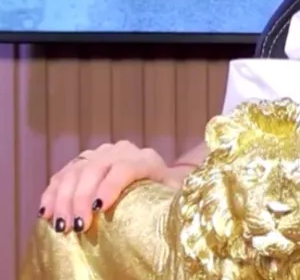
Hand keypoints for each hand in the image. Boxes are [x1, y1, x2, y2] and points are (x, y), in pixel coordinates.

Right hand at [39, 141, 175, 233]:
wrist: (155, 176)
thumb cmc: (165, 191)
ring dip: (64, 199)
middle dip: (82, 199)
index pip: (124, 168)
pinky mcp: (81, 162)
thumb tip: (172, 207)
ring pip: (75, 171)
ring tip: (62, 225)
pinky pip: (62, 175)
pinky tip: (47, 213)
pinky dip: (52, 194)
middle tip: (78, 226)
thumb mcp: (173, 193)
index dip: (109, 187)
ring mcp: (98, 154)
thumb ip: (172, 196)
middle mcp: (120, 151)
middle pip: (95, 170)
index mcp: (144, 158)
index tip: (98, 209)